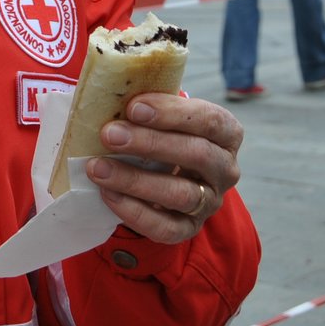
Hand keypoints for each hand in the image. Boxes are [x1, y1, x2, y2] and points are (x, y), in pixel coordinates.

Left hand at [85, 93, 242, 242]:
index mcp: (226, 133)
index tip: (133, 107)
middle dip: (149, 143)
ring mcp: (210, 202)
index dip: (172, 113)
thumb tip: (109, 96)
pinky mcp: (189, 228)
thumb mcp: (162, 115)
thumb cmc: (161, 132)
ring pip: (181, 194)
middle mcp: (225, 169)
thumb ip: (147, 106)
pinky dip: (134, 212)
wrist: (164, 173)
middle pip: (198, 155)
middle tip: (109, 135)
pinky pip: (166, 228)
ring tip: (98, 168)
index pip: (210, 120)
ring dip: (135, 180)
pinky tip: (107, 194)